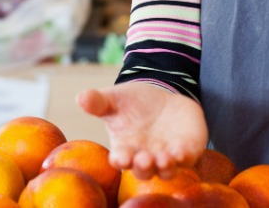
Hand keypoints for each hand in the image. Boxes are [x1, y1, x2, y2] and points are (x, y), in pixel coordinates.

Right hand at [77, 81, 207, 180]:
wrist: (161, 97)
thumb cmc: (132, 103)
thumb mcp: (114, 99)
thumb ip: (98, 101)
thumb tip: (81, 97)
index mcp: (125, 148)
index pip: (121, 160)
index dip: (120, 160)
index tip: (119, 157)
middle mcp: (145, 157)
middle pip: (144, 171)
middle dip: (144, 167)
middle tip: (144, 160)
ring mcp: (167, 155)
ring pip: (166, 170)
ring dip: (165, 167)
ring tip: (163, 159)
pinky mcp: (187, 149)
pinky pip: (187, 158)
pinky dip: (184, 157)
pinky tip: (181, 151)